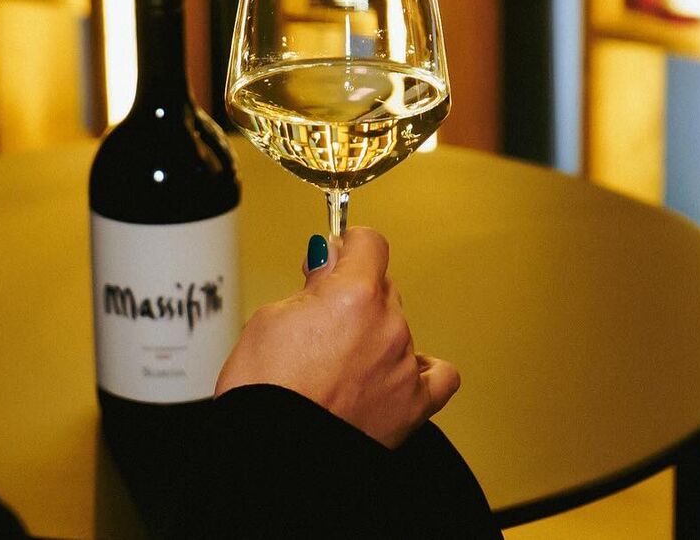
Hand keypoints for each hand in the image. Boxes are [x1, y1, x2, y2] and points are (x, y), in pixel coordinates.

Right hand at [215, 226, 459, 448]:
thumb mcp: (270, 317)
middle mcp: (388, 326)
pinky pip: (437, 377)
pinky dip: (421, 370)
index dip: (349, 246)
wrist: (269, 455)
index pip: (370, 243)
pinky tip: (396, 372)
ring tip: (340, 364)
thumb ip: (312, 287)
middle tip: (322, 319)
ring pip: (399, 329)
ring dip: (376, 335)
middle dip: (355, 295)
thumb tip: (328, 265)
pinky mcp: (413, 406)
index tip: (336, 256)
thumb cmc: (263, 394)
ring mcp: (403, 367)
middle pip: (384, 288)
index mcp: (355, 295)